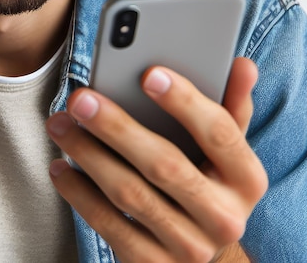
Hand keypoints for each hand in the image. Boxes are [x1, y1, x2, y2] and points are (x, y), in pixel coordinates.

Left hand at [46, 58, 267, 262]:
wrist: (201, 254)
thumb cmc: (208, 181)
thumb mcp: (225, 149)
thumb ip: (230, 106)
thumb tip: (241, 63)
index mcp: (247, 179)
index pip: (220, 133)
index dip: (185, 101)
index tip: (148, 73)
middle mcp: (225, 217)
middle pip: (166, 165)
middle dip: (117, 127)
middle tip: (80, 99)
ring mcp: (189, 247)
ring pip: (130, 194)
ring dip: (88, 154)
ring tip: (59, 124)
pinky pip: (110, 226)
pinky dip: (80, 195)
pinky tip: (60, 167)